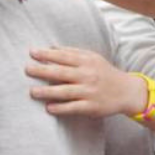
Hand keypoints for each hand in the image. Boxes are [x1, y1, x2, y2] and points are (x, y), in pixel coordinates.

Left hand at [27, 47, 146, 117]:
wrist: (127, 91)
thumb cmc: (104, 73)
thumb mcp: (92, 58)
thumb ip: (72, 52)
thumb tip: (50, 47)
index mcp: (87, 62)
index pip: (63, 56)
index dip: (47, 54)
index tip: (32, 53)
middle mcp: (88, 76)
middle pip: (61, 73)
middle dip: (42, 71)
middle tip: (26, 70)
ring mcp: (89, 92)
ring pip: (65, 91)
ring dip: (47, 92)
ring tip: (32, 92)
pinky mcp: (91, 107)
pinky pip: (73, 107)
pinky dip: (60, 108)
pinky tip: (48, 108)